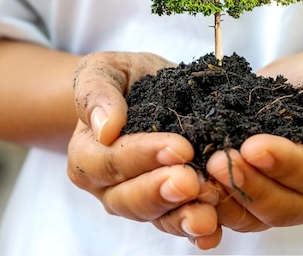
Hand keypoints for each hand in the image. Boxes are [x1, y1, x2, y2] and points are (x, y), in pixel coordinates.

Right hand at [67, 52, 221, 248]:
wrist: (151, 88)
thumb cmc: (125, 79)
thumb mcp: (106, 70)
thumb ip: (96, 92)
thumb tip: (104, 126)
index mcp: (88, 154)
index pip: (110, 162)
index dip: (143, 157)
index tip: (179, 148)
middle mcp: (109, 186)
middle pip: (130, 199)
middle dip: (162, 191)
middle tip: (192, 181)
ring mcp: (141, 200)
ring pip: (157, 218)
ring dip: (182, 218)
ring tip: (208, 214)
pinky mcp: (170, 207)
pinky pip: (180, 225)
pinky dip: (197, 232)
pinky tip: (215, 231)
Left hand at [205, 53, 302, 231]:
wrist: (301, 84)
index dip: (284, 163)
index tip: (253, 146)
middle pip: (285, 206)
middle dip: (250, 184)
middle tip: (219, 161)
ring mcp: (289, 206)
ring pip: (258, 218)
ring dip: (229, 197)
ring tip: (204, 172)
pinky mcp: (258, 206)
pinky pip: (237, 216)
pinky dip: (216, 204)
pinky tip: (197, 185)